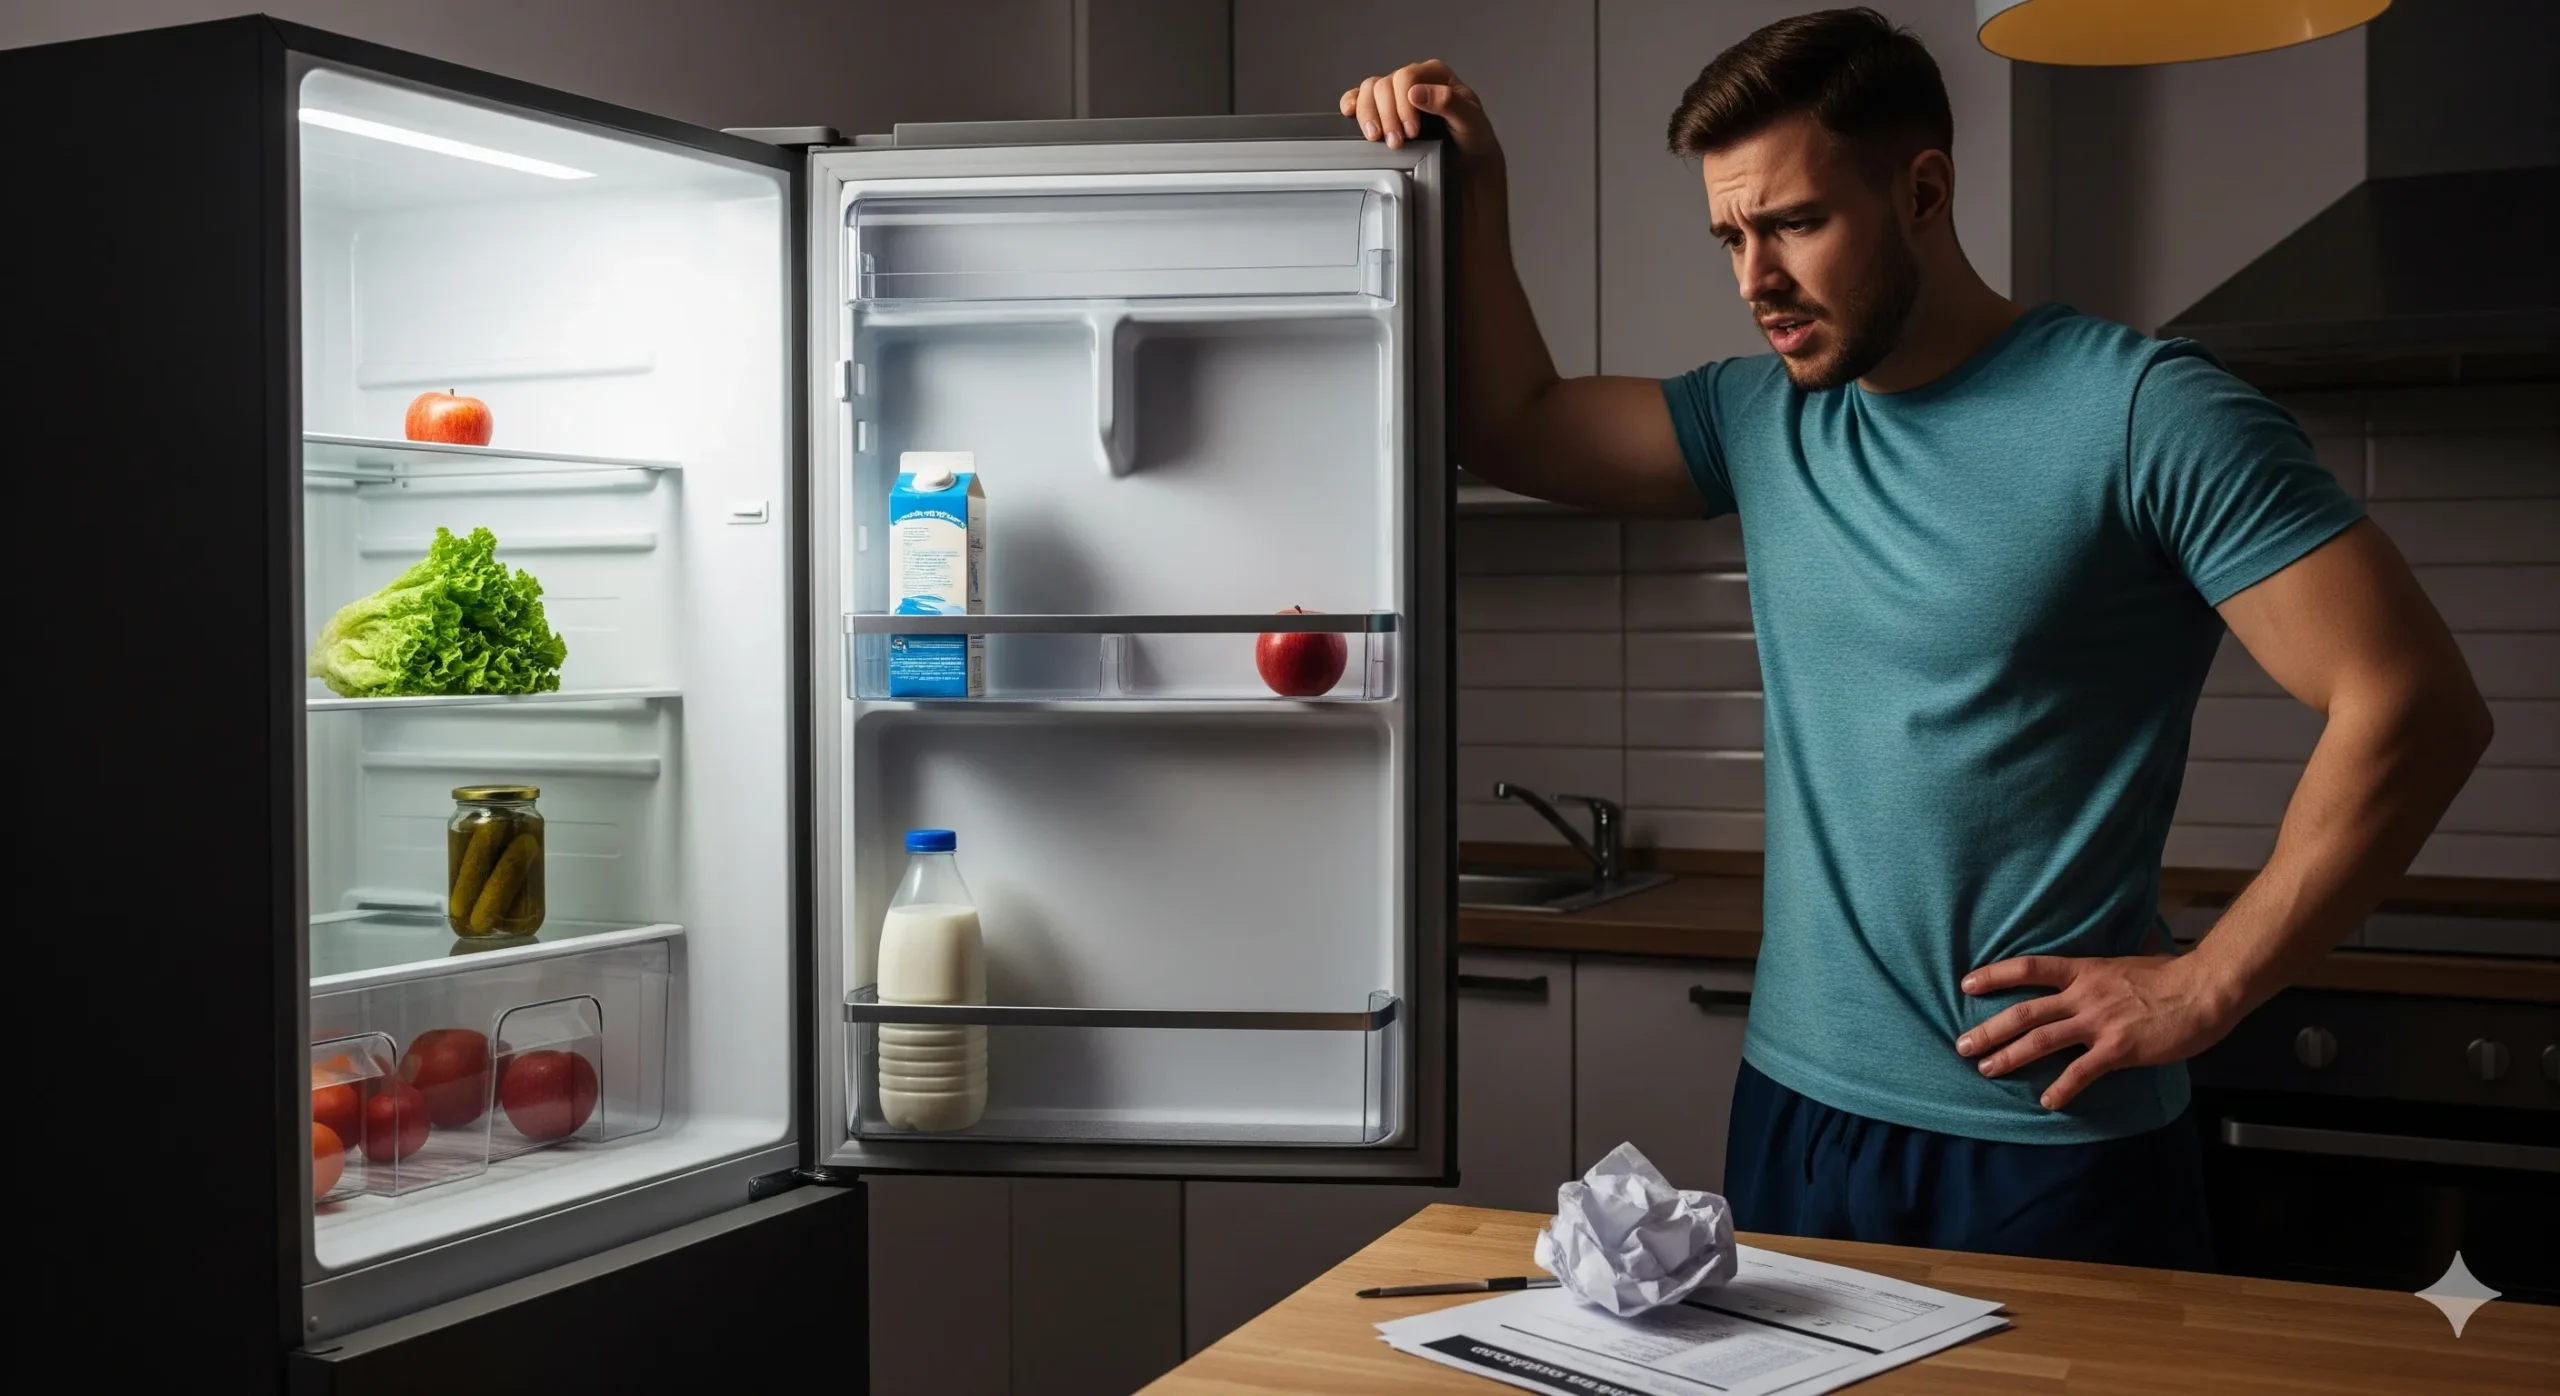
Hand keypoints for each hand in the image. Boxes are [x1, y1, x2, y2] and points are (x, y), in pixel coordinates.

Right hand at [1340, 60, 1500, 164]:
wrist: (1468, 161)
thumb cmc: (1472, 138)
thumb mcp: (1471, 120)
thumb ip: (1448, 103)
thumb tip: (1416, 92)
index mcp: (1434, 74)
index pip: (1407, 76)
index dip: (1404, 104)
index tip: (1412, 131)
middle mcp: (1412, 80)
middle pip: (1384, 85)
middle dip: (1387, 116)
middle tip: (1396, 143)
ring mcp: (1395, 94)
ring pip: (1369, 91)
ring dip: (1369, 116)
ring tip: (1377, 139)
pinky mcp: (1382, 109)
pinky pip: (1359, 98)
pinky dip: (1352, 104)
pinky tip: (1350, 114)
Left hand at [1956, 954, 2241, 1109]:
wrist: (2206, 989)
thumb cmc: (2174, 974)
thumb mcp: (2134, 957)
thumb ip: (2115, 959)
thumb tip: (2126, 939)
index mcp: (2085, 970)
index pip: (2029, 968)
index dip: (1995, 975)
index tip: (1966, 984)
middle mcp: (2084, 995)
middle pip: (2024, 1011)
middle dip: (1989, 1029)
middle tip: (1962, 1046)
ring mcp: (2099, 1023)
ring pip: (2042, 1041)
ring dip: (2010, 1057)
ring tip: (1987, 1070)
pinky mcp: (2118, 1049)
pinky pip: (2081, 1073)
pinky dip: (2062, 1089)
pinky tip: (2047, 1102)